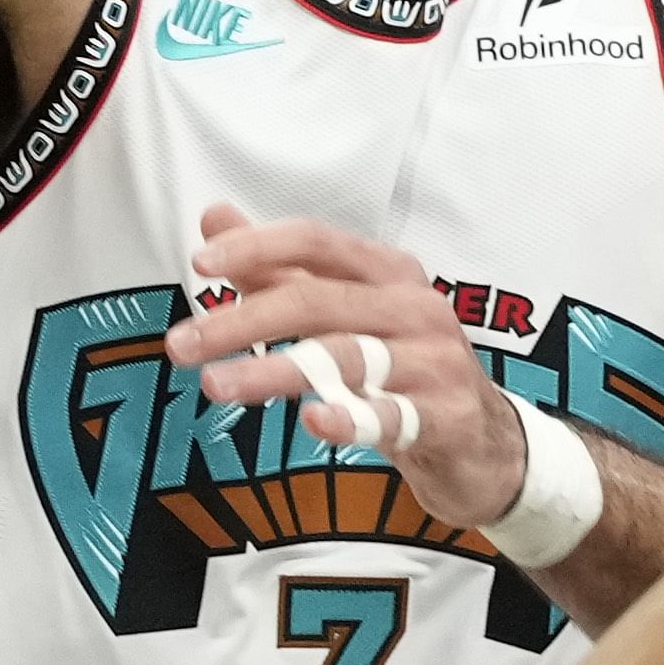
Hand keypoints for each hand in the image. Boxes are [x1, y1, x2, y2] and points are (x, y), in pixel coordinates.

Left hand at [166, 205, 537, 531]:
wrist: (482, 444)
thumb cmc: (404, 371)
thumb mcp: (346, 316)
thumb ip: (280, 271)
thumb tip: (214, 219)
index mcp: (389, 272)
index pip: (317, 242)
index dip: (259, 247)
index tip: (201, 264)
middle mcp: (415, 306)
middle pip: (319, 301)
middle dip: (244, 320)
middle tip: (181, 346)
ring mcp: (435, 362)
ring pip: (345, 358)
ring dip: (273, 370)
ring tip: (216, 385)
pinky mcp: (446, 416)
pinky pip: (392, 416)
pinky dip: (352, 419)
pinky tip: (314, 423)